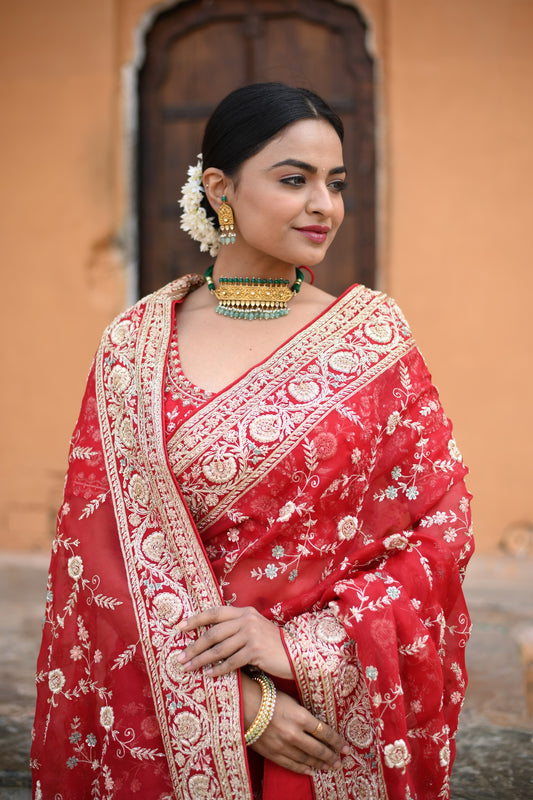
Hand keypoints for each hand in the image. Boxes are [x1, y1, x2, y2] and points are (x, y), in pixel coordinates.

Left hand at [177, 605, 292, 678]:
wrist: (298, 653)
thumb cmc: (273, 644)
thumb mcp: (254, 629)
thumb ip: (236, 628)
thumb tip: (208, 638)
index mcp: (244, 612)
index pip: (214, 613)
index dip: (195, 620)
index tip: (178, 628)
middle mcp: (246, 620)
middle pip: (212, 633)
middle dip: (193, 647)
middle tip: (179, 658)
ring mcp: (251, 634)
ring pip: (219, 649)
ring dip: (201, 660)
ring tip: (189, 669)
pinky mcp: (256, 650)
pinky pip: (231, 662)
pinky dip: (218, 670)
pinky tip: (209, 675)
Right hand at [247, 684, 348, 774]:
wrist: (244, 706)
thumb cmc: (269, 698)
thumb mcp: (292, 701)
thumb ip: (305, 715)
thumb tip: (318, 725)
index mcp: (301, 716)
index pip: (325, 732)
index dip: (337, 741)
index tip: (346, 747)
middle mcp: (294, 733)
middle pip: (318, 749)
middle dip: (331, 756)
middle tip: (340, 761)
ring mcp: (283, 746)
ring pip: (307, 759)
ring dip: (320, 764)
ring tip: (330, 767)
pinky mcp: (273, 754)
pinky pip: (292, 765)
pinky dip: (303, 769)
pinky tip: (311, 771)